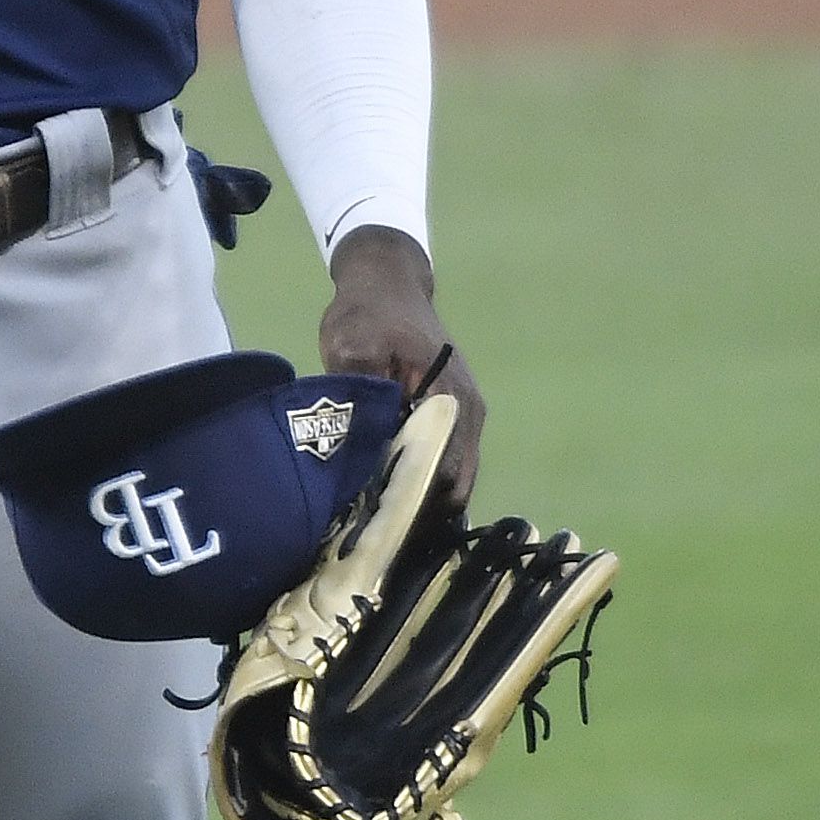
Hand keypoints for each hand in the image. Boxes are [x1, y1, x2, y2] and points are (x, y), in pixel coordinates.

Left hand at [318, 225, 484, 508]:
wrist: (386, 282)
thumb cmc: (369, 314)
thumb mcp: (352, 346)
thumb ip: (359, 397)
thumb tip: (358, 450)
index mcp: (450, 401)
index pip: (443, 475)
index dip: (413, 507)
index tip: (376, 529)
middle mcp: (467, 416)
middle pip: (452, 488)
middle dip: (416, 515)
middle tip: (371, 537)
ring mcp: (462, 418)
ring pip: (450, 480)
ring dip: (418, 502)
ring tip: (374, 524)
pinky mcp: (450, 418)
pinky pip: (442, 464)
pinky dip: (418, 484)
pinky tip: (383, 496)